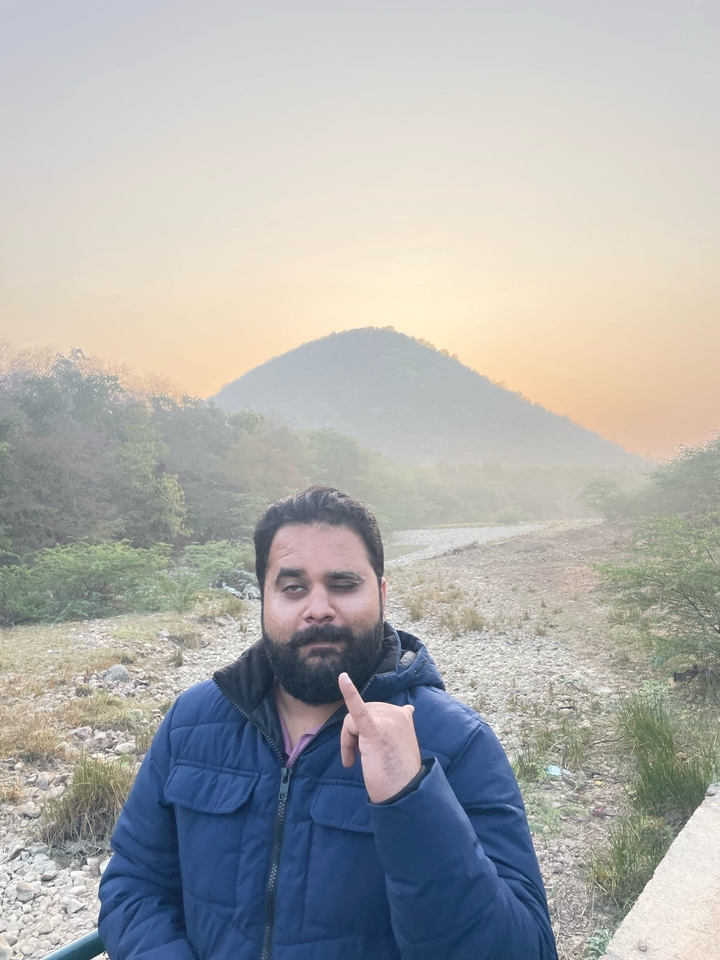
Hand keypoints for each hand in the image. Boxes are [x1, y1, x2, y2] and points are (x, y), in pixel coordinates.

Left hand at [338, 672, 421, 802]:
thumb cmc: (399, 771)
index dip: (363, 731)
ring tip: (355, 761)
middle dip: (353, 736)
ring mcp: (387, 721)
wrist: (405, 793)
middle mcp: (397, 713)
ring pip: (351, 721)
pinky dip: (350, 693)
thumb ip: (399, 725)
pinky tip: (343, 679)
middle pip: (360, 714)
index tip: (370, 752)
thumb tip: (409, 709)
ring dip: (348, 740)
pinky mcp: (375, 732)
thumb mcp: (399, 742)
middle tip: (356, 759)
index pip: (373, 712)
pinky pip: (359, 710)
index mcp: (403, 715)